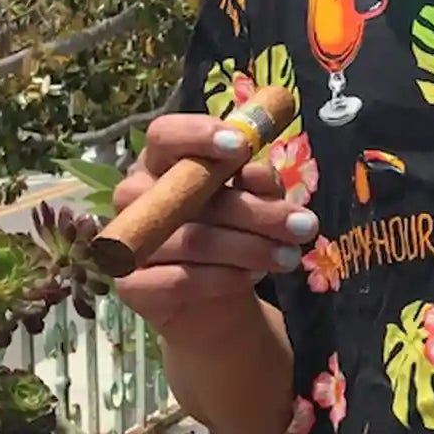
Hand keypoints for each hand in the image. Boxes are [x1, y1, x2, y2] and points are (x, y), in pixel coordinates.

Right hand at [110, 114, 317, 335]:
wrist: (215, 299)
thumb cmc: (233, 233)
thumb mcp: (257, 200)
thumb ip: (257, 183)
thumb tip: (255, 174)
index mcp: (162, 161)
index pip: (165, 134)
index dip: (198, 136)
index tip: (241, 147)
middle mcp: (136, 195)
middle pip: (188, 195)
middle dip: (254, 210)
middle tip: (305, 225)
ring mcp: (128, 240)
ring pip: (192, 240)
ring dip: (249, 248)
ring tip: (290, 256)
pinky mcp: (131, 286)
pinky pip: (181, 280)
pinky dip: (224, 278)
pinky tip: (252, 277)